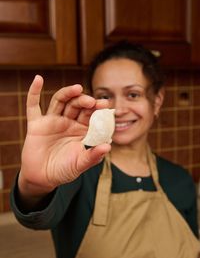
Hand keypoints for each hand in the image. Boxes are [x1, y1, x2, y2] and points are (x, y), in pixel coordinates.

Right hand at [18, 75, 110, 198]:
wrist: (42, 178)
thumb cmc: (64, 171)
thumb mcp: (80, 165)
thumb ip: (93, 156)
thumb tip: (108, 146)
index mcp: (81, 131)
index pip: (91, 115)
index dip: (97, 109)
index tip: (105, 105)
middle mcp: (68, 123)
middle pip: (77, 105)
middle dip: (85, 101)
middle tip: (92, 101)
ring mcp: (52, 122)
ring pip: (60, 101)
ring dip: (68, 93)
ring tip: (77, 89)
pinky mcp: (36, 124)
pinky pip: (33, 106)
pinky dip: (34, 92)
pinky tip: (38, 79)